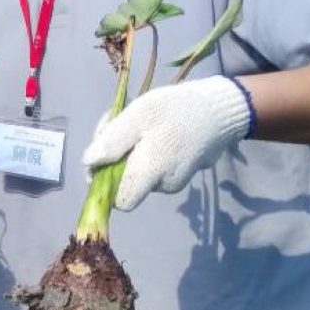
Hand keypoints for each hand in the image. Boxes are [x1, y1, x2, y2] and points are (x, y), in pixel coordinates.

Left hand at [82, 76, 254, 211]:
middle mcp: (164, 185)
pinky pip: (155, 165)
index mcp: (151, 174)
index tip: (102, 154)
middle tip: (118, 122)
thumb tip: (88, 164)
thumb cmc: (177, 110)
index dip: (104, 181)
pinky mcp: (183, 171)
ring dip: (130, 148)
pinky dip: (147, 149)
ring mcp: (176, 179)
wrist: (221, 108)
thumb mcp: (138, 116)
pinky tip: (154, 127)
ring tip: (137, 120)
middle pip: (126, 182)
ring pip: (140, 172)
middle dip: (115, 155)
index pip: (120, 201)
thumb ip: (112, 142)